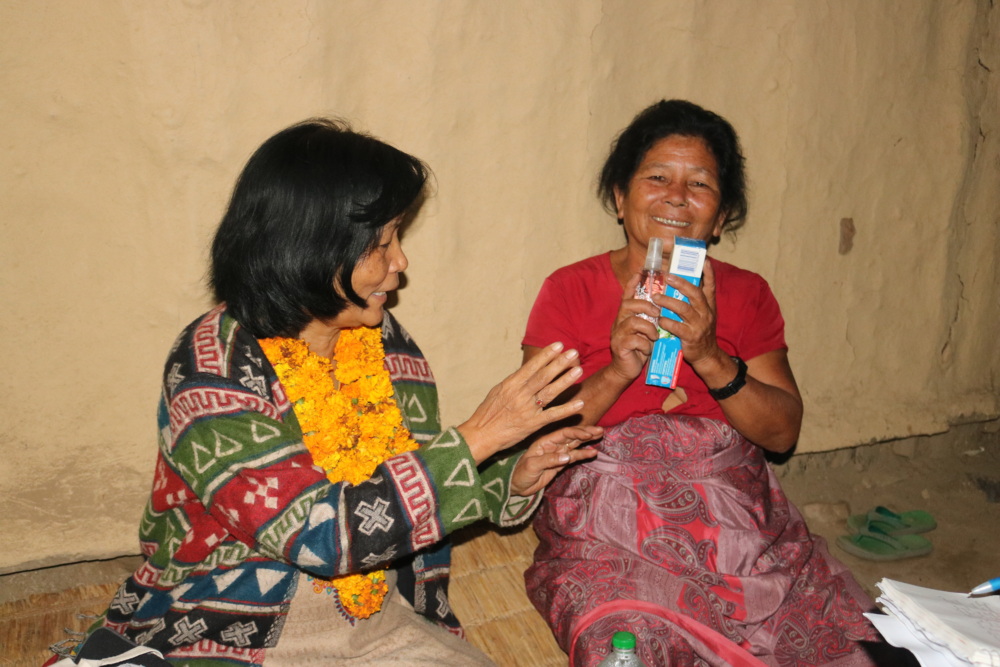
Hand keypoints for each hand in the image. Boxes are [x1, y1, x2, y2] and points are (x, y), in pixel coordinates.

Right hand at [458, 342, 585, 462]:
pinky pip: (553, 415)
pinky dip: (567, 409)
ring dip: (565, 381)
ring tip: (578, 370)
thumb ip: (514, 381)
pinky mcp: (533, 424)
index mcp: (511, 384)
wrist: (482, 434)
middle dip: (560, 363)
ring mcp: (528, 409)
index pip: (532, 366)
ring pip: (550, 392)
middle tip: (574, 353)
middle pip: (544, 376)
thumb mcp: (498, 391)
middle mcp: (520, 394)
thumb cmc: (488, 412)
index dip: (546, 355)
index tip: (559, 345)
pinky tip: (579, 403)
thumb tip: (528, 370)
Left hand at [509, 425, 601, 495]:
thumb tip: (568, 456)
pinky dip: (583, 454)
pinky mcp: (560, 463)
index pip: (564, 434)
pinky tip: (593, 453)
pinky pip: (574, 456)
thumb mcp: (533, 466)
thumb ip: (549, 460)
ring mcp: (557, 453)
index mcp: (545, 442)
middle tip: (600, 430)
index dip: (577, 432)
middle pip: (572, 436)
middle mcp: (553, 445)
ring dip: (587, 440)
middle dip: (586, 432)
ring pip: (575, 444)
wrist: (517, 485)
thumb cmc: (521, 473)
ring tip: (600, 435)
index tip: (589, 433)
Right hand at [607, 273, 660, 381]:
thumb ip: (649, 320)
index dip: (632, 284)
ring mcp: (617, 334)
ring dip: (648, 328)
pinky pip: (634, 340)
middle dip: (646, 306)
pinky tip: (648, 349)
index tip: (640, 272)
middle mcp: (619, 322)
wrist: (626, 370)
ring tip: (655, 337)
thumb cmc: (638, 349)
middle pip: (628, 305)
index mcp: (625, 316)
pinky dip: (644, 344)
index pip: (627, 296)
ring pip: (633, 322)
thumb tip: (663, 307)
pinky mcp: (619, 346)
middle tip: (658, 313)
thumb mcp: (645, 331)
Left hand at [653, 260, 723, 367]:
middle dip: (681, 283)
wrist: (707, 355)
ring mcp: (699, 325)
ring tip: (655, 297)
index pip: (710, 286)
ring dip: (667, 301)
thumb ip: (695, 301)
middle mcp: (706, 313)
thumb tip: (682, 284)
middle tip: (666, 276)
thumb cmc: (700, 332)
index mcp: (709, 306)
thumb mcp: (703, 315)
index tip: (704, 260)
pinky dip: (666, 322)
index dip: (709, 273)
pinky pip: (677, 327)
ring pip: (683, 309)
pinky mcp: (691, 337)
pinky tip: (659, 319)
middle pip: (695, 293)